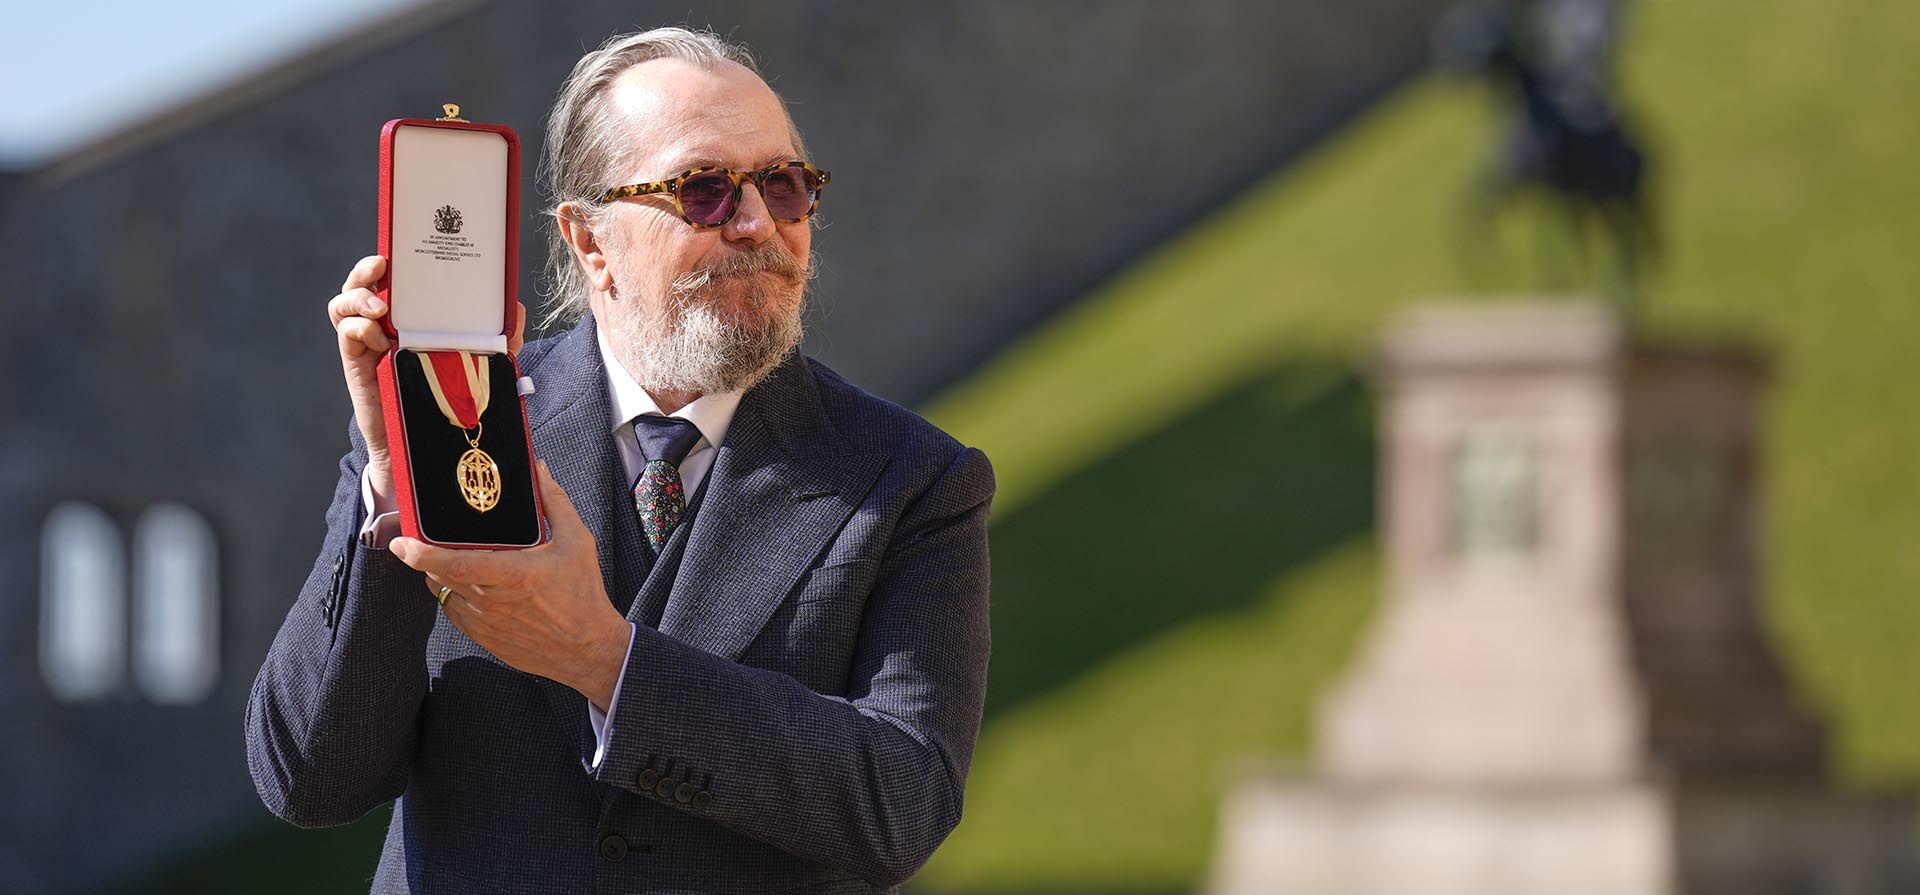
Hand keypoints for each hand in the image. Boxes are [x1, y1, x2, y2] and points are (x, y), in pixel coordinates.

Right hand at [327, 255, 527, 498]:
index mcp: (411, 317)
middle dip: (364, 270)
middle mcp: (384, 324)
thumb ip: (500, 339)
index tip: (397, 254)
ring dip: (357, 297)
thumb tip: (517, 308)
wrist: (426, 443)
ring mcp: (368, 343)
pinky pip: (346, 335)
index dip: (388, 263)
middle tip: (381, 267)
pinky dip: (358, 328)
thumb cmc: (451, 397)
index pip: (393, 280)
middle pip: (360, 284)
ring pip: (343, 305)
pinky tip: (379, 339)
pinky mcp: (358, 363)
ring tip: (379, 307)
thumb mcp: (481, 363)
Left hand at [388, 460, 628, 709]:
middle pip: (440, 576)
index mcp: (513, 574)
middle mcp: (492, 601)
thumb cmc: (583, 594)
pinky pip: (455, 613)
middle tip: (421, 539)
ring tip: (452, 560)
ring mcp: (485, 624)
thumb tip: (538, 470)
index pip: (455, 564)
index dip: (422, 553)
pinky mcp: (484, 639)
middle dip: (426, 557)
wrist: (589, 649)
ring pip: (444, 593)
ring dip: (440, 575)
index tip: (401, 542)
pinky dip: (454, 596)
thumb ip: (554, 502)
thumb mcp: (577, 541)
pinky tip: (470, 585)